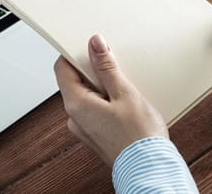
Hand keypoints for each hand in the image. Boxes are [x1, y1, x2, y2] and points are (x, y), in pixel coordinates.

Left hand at [54, 34, 167, 166]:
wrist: (149, 167)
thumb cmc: (139, 136)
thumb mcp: (124, 93)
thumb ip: (107, 67)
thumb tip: (94, 44)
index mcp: (76, 104)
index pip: (62, 68)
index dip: (75, 53)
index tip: (92, 46)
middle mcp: (75, 118)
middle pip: (75, 81)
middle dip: (94, 69)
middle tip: (116, 67)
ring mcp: (84, 127)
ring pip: (87, 95)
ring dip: (103, 86)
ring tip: (125, 88)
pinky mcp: (96, 134)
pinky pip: (95, 109)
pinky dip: (107, 100)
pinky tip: (126, 102)